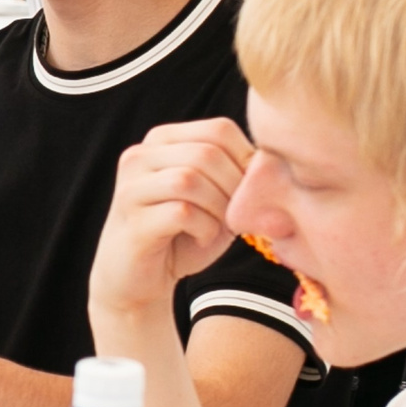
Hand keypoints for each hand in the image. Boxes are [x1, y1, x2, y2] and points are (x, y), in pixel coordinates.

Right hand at [91, 118, 251, 321]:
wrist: (140, 277)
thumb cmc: (182, 233)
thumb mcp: (214, 195)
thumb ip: (235, 172)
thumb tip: (274, 164)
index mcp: (162, 140)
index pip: (219, 129)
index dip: (247, 160)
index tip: (251, 191)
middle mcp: (140, 156)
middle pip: (207, 153)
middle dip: (235, 187)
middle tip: (238, 214)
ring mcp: (131, 187)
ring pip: (190, 179)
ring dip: (219, 209)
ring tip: (218, 226)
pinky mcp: (133, 220)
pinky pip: (181, 212)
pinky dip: (204, 229)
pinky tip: (201, 238)